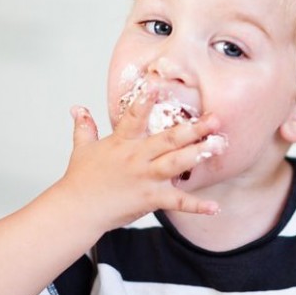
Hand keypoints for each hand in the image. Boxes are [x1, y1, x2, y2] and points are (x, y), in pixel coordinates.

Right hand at [57, 86, 224, 232]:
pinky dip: (197, 206)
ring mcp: (145, 178)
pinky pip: (177, 202)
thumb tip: (77, 108)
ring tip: (219, 146)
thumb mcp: (81, 148)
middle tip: (215, 119)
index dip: (145, 100)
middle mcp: (136, 157)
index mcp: (122, 142)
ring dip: (199, 154)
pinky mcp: (149, 199)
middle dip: (193, 128)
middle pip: (167, 138)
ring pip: (176, 163)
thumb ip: (84, 126)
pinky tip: (215, 207)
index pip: (135, 115)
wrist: (76, 209)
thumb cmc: (79, 179)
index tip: (158, 85)